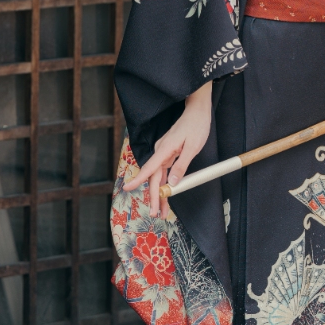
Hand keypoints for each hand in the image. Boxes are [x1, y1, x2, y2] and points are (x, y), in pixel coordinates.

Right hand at [124, 82, 212, 216]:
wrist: (197, 110)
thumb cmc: (196, 126)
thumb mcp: (193, 147)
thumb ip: (182, 165)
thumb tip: (173, 182)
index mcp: (165, 149)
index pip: (149, 168)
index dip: (138, 180)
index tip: (127, 188)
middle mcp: (161, 151)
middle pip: (154, 178)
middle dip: (155, 197)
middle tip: (157, 213)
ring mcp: (164, 152)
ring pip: (159, 177)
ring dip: (161, 194)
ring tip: (163, 211)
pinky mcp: (169, 153)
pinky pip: (164, 172)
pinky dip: (165, 184)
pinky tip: (167, 195)